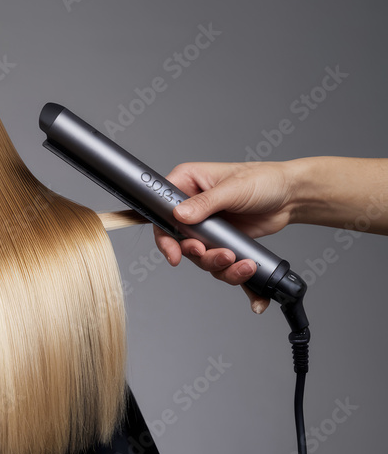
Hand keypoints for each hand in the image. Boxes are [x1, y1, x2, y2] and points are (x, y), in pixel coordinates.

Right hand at [153, 161, 300, 313]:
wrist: (292, 196)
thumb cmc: (264, 180)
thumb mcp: (233, 188)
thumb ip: (205, 203)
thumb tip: (180, 215)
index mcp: (187, 183)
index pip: (161, 210)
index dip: (164, 234)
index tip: (174, 253)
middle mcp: (192, 207)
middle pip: (178, 239)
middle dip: (196, 253)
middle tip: (213, 254)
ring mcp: (206, 227)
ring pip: (198, 256)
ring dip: (217, 265)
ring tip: (238, 262)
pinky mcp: (221, 241)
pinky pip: (217, 263)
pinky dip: (230, 273)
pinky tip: (246, 273)